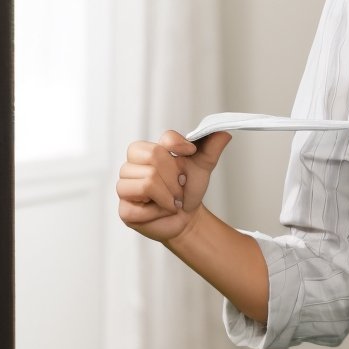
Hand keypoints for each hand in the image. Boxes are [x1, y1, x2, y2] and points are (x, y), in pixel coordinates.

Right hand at [116, 128, 232, 243]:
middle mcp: (131, 166)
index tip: (190, 152)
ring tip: (172, 199)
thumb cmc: (188, 188)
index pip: (161, 138)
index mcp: (147, 150)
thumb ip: (211, 147)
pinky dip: (161, 210)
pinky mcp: (124, 210)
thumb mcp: (203, 166)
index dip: (178, 145)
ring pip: (148, 182)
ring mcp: (124, 187)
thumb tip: (223, 132)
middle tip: (179, 186)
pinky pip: (143, 206)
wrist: (187, 217)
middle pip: (154, 158)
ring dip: (170, 195)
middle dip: (175, 177)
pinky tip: (161, 211)